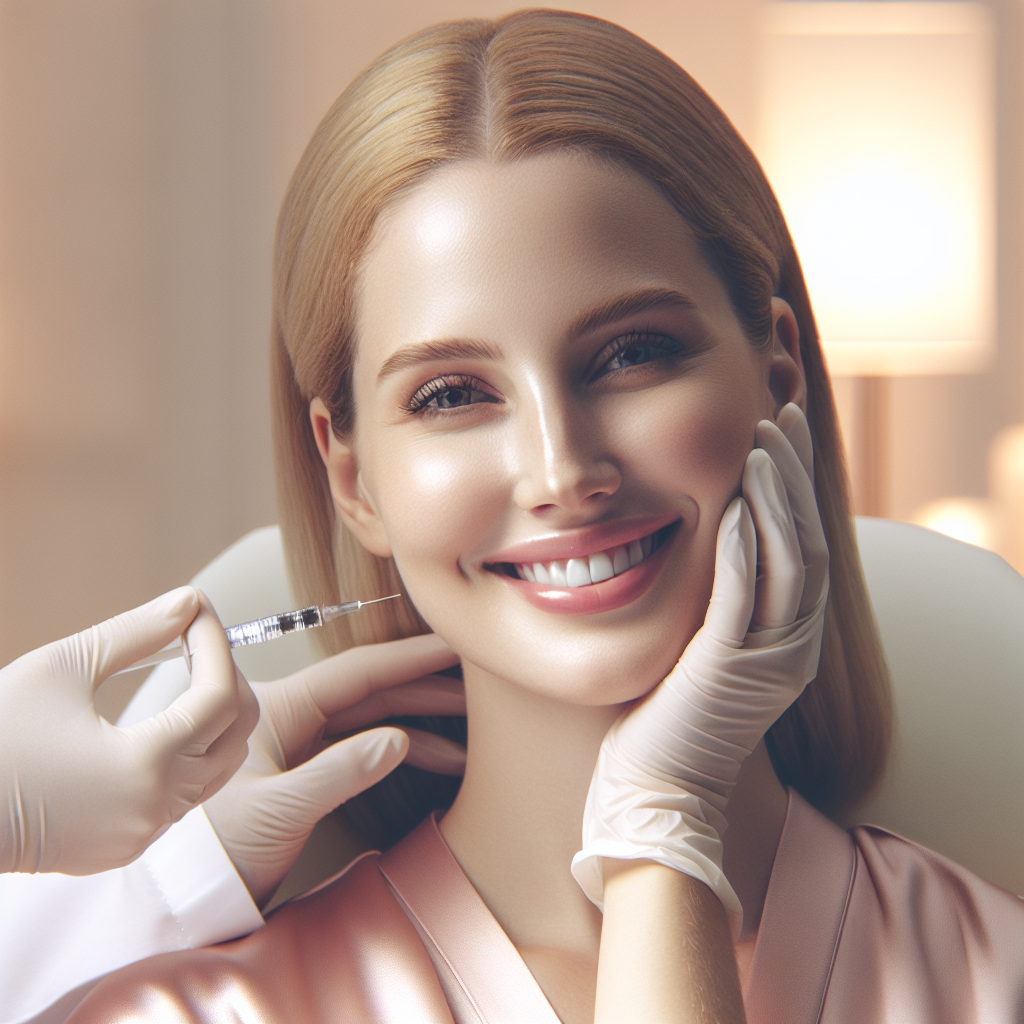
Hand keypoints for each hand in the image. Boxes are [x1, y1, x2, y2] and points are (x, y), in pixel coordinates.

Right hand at [0, 588, 258, 874]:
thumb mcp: (60, 668)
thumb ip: (137, 632)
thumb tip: (188, 602)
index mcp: (146, 765)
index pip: (220, 695)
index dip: (216, 643)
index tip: (197, 611)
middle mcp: (155, 808)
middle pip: (236, 733)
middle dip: (226, 678)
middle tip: (194, 641)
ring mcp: (142, 834)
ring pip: (217, 767)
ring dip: (213, 717)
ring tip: (183, 674)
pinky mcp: (124, 846)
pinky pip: (184, 795)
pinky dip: (188, 753)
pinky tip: (161, 723)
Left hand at [203, 633, 463, 907]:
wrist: (186, 887)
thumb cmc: (217, 845)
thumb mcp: (279, 808)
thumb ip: (339, 772)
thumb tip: (399, 740)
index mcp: (279, 707)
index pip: (358, 672)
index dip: (410, 658)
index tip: (453, 645)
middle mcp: (292, 716)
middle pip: (372, 692)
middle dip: (425, 690)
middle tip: (476, 688)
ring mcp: (299, 743)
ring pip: (371, 721)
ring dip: (419, 726)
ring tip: (470, 738)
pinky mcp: (305, 772)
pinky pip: (360, 749)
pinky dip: (399, 753)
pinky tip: (434, 759)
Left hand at [572, 404, 827, 924]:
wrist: (656, 793)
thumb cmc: (663, 719)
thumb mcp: (697, 646)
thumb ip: (710, 596)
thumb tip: (698, 540)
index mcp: (784, 635)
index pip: (799, 542)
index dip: (794, 484)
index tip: (777, 431)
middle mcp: (790, 643)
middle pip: (808, 538)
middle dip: (796, 473)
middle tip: (782, 414)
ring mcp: (768, 658)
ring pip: (791, 559)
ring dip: (779, 495)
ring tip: (765, 437)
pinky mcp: (731, 670)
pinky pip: (745, 597)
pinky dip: (747, 547)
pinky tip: (738, 501)